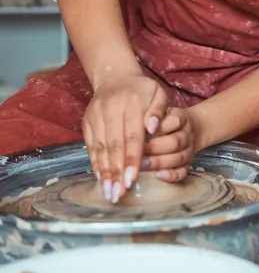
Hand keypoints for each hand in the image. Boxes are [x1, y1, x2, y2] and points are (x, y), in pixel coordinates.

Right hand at [82, 74, 166, 202]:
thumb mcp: (158, 94)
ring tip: (109, 192)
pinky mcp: (87, 121)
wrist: (115, 78)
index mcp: (132, 104)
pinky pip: (90, 145)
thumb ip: (158, 111)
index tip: (132, 180)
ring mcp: (96, 115)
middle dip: (116, 172)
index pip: (132, 137)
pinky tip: (100, 178)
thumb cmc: (142, 90)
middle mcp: (111, 109)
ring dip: (104, 172)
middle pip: (114, 146)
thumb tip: (153, 129)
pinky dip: (95, 162)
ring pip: (100, 147)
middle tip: (119, 194)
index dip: (131, 159)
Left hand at [140, 107, 198, 181]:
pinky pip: (183, 172)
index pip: (174, 121)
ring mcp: (189, 150)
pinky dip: (172, 175)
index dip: (159, 128)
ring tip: (141, 165)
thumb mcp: (160, 109)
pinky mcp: (187, 164)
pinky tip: (159, 176)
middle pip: (175, 142)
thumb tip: (142, 123)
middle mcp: (187, 134)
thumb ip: (152, 113)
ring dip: (159, 162)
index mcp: (181, 117)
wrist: (188, 128)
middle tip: (137, 152)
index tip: (144, 131)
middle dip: (155, 148)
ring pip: (178, 158)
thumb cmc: (165, 119)